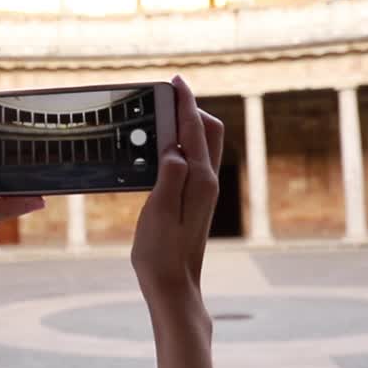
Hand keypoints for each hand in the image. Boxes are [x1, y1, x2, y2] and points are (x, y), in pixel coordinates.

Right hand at [131, 75, 224, 302]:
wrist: (174, 287)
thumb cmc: (161, 254)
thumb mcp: (158, 212)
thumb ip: (169, 176)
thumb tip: (175, 146)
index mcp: (199, 181)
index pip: (194, 130)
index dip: (185, 102)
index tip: (176, 80)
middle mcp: (207, 182)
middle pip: (208, 132)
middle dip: (191, 108)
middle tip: (169, 94)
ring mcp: (204, 192)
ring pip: (203, 146)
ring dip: (187, 126)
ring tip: (164, 114)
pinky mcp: (196, 201)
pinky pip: (193, 160)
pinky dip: (182, 144)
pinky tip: (163, 148)